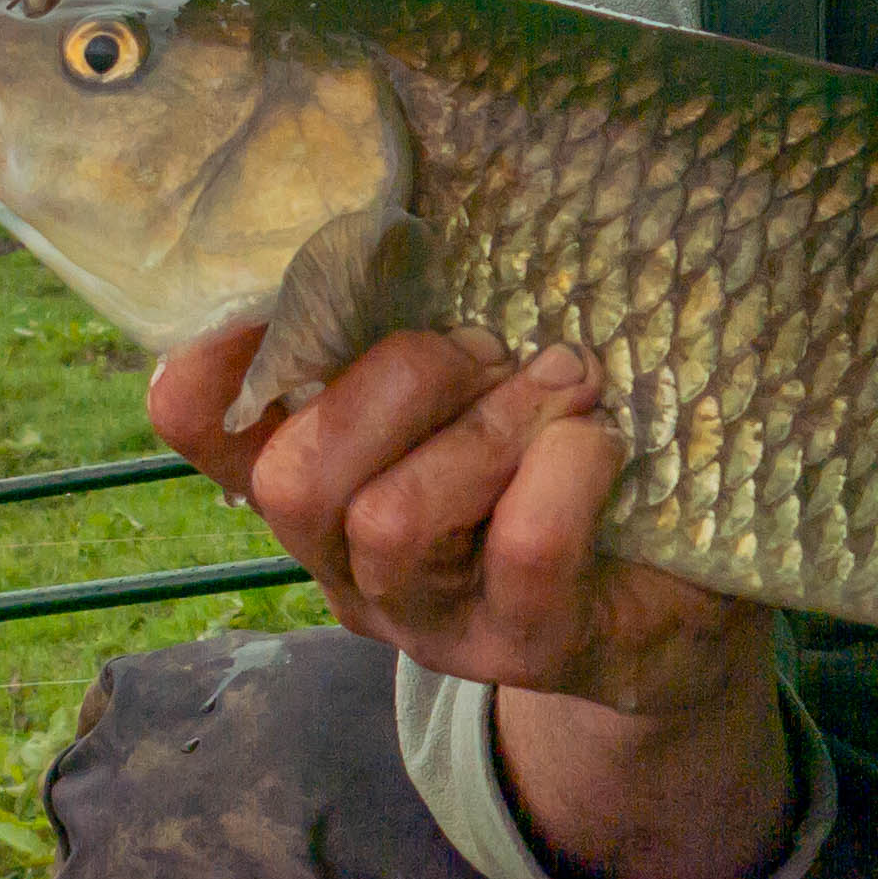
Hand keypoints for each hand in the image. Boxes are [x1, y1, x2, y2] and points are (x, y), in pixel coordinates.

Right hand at [153, 324, 792, 878]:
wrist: (671, 601)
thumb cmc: (557, 463)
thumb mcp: (474, 387)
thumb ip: (419, 337)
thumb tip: (389, 231)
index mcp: (319, 483)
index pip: (206, 430)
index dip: (215, 365)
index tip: (285, 295)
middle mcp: (350, 565)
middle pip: (295, 481)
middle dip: (397, 382)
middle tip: (488, 349)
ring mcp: (433, 621)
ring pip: (393, 521)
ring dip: (487, 427)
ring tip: (566, 383)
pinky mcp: (526, 647)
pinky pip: (524, 546)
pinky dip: (567, 469)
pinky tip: (599, 441)